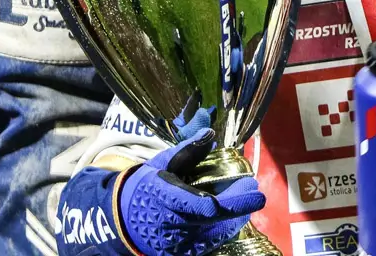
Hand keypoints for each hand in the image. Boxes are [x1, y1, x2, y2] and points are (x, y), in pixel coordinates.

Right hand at [118, 130, 264, 255]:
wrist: (123, 219)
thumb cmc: (147, 186)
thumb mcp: (164, 164)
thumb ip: (188, 150)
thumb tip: (209, 132)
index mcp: (168, 199)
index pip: (204, 206)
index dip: (233, 200)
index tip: (252, 187)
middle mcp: (174, 227)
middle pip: (217, 220)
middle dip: (240, 204)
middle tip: (251, 189)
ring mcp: (178, 245)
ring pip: (218, 233)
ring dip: (234, 216)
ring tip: (242, 198)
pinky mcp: (182, 255)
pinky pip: (211, 243)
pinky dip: (223, 228)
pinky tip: (229, 215)